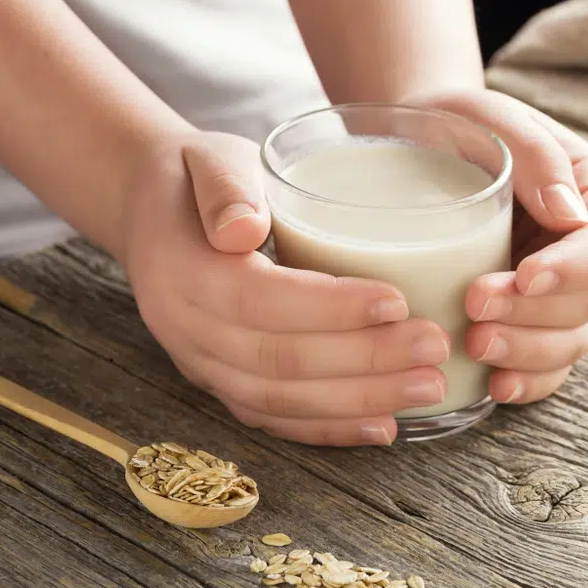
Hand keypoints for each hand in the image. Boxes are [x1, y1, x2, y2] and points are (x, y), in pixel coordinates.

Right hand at [121, 132, 448, 445]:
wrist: (153, 214)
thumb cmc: (198, 178)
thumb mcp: (212, 159)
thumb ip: (226, 188)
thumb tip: (241, 230)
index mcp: (183, 270)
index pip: (261, 300)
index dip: (330, 309)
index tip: (397, 301)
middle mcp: (185, 328)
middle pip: (279, 361)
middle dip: (364, 361)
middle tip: (434, 347)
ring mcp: (200, 363)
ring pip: (281, 399)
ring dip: (358, 401)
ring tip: (428, 387)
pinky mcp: (220, 383)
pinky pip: (273, 418)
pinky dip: (329, 428)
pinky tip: (384, 427)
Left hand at [407, 90, 587, 404]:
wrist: (419, 147)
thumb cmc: (459, 124)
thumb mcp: (494, 117)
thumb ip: (537, 156)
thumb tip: (571, 216)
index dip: (577, 269)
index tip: (526, 275)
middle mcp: (585, 251)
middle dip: (537, 315)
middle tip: (476, 307)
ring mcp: (559, 293)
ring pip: (571, 341)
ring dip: (529, 352)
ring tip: (475, 345)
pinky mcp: (528, 322)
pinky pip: (544, 365)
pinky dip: (526, 382)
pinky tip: (494, 387)